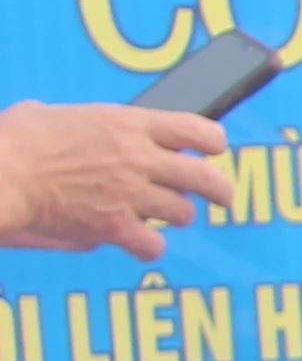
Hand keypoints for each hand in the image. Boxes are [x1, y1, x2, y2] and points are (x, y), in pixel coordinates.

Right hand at [0, 100, 234, 259]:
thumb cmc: (12, 143)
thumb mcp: (49, 114)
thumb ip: (81, 124)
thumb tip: (74, 129)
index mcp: (127, 124)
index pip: (196, 130)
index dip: (213, 142)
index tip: (215, 149)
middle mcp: (138, 158)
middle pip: (206, 177)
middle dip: (220, 190)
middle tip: (222, 197)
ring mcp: (130, 194)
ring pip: (181, 212)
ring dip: (173, 215)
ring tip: (158, 214)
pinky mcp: (115, 227)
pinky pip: (153, 245)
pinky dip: (148, 246)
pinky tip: (137, 243)